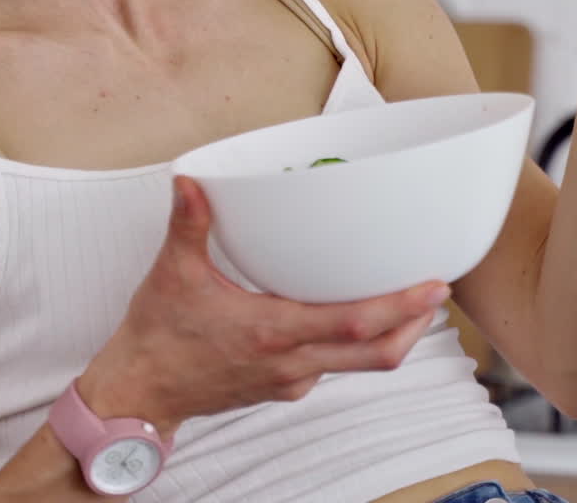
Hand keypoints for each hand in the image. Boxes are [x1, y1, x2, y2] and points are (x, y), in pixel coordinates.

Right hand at [81, 176, 448, 433]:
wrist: (138, 396)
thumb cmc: (157, 337)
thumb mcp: (171, 273)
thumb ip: (188, 224)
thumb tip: (192, 180)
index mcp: (271, 332)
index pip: (353, 325)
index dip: (399, 307)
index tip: (431, 286)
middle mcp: (291, 362)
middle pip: (374, 353)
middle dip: (413, 321)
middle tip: (439, 289)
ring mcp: (290, 380)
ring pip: (359, 365)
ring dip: (392, 334)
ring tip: (412, 300)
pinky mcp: (284, 387)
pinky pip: (334, 367)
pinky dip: (357, 344)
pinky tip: (354, 314)